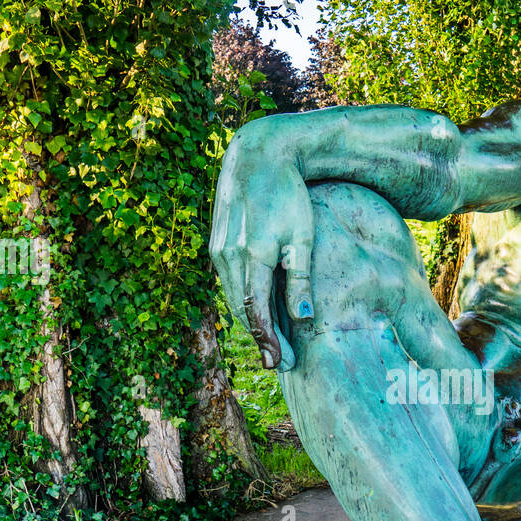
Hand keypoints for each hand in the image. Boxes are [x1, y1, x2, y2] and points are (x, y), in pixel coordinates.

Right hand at [208, 121, 314, 371]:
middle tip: (281, 363)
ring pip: (235, 297)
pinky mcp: (217, 244)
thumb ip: (301, 278)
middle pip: (243, 310)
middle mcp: (227, 256)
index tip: (281, 364)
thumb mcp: (303, 235)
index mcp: (251, 255)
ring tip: (274, 343)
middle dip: (262, 338)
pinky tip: (262, 310)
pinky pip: (231, 281)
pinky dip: (246, 299)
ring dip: (252, 321)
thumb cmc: (289, 193)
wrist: (258, 155)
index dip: (269, 341)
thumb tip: (304, 319)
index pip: (256, 312)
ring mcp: (218, 250)